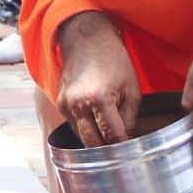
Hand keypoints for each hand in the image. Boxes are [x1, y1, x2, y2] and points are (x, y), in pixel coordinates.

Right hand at [55, 11, 140, 146]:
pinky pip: (74, 126)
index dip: (124, 146)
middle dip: (108, 150)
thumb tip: (127, 141)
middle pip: (93, 143)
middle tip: (121, 151)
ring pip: (81, 137)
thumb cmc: (113, 61)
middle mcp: (78, 104)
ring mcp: (66, 105)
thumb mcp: (132, 89)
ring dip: (95, 141)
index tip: (132, 151)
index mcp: (99, 99)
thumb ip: (129, 119)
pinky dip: (86, 130)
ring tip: (110, 137)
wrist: (87, 41)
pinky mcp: (60, 104)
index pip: (112, 136)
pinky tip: (97, 124)